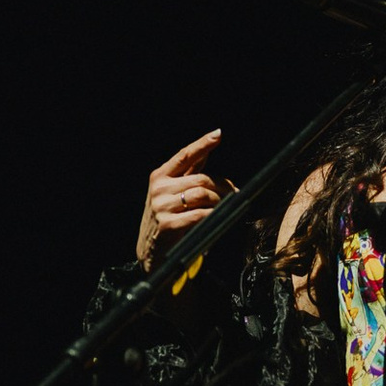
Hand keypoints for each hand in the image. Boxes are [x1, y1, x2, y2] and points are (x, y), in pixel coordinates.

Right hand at [136, 129, 232, 270]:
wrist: (152, 251)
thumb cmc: (168, 216)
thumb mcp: (172, 191)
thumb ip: (189, 172)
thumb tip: (209, 148)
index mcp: (160, 176)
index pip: (185, 155)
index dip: (202, 144)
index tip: (218, 134)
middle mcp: (159, 188)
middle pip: (202, 179)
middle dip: (223, 186)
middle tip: (233, 193)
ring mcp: (162, 206)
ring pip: (203, 195)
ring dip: (220, 201)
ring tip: (223, 207)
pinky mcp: (168, 225)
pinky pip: (200, 214)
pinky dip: (213, 215)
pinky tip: (215, 217)